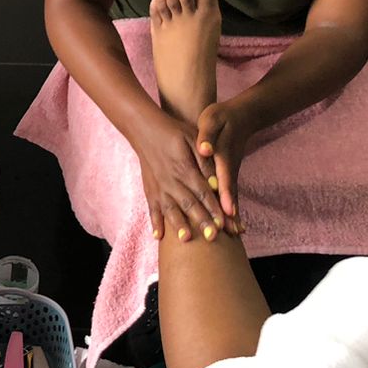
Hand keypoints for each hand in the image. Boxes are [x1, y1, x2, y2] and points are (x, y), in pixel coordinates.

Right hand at [134, 110, 226, 242]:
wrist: (144, 129)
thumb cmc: (174, 132)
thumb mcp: (193, 138)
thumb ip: (204, 161)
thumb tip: (215, 182)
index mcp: (184, 167)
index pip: (202, 190)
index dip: (213, 206)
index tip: (224, 222)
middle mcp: (170, 180)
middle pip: (188, 203)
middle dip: (201, 221)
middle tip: (213, 237)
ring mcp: (158, 186)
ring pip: (170, 208)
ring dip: (178, 224)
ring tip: (186, 239)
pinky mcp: (149, 190)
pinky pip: (152, 208)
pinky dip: (155, 222)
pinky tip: (158, 237)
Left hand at [194, 98, 255, 231]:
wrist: (242, 116)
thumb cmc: (223, 117)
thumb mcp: (213, 120)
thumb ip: (208, 135)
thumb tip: (204, 148)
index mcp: (223, 155)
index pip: (223, 177)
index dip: (224, 194)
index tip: (227, 210)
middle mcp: (229, 167)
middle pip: (230, 192)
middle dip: (231, 212)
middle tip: (232, 231)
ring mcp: (231, 173)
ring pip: (232, 196)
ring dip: (234, 214)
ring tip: (236, 234)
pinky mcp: (230, 176)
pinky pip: (231, 195)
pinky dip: (232, 210)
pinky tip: (233, 225)